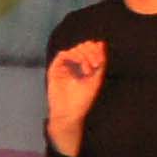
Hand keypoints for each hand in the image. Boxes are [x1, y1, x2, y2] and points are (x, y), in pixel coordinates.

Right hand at [44, 41, 106, 155]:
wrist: (70, 113)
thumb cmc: (82, 100)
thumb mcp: (96, 79)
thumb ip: (100, 62)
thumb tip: (101, 43)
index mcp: (84, 67)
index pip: (89, 50)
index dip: (96, 50)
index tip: (100, 61)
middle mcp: (73, 65)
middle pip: (82, 47)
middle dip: (90, 52)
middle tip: (95, 64)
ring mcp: (64, 67)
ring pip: (74, 49)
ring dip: (84, 56)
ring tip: (88, 69)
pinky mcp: (55, 70)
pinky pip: (63, 55)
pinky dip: (73, 55)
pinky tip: (80, 63)